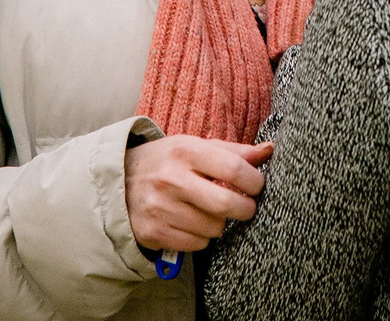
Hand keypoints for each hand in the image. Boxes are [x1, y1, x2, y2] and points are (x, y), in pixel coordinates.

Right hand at [124, 136, 272, 254]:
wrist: (120, 182)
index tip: (257, 185)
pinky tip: (193, 223)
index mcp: (185, 151)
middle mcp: (171, 179)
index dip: (254, 181)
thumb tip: (269, 150)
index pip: (233, 169)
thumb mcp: (195, 146)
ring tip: (211, 211)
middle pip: (226, 204)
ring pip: (214, 228)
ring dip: (220, 223)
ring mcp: (160, 208)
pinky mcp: (154, 232)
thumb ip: (234, 151)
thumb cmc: (168, 161)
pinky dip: (202, 237)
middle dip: (246, 209)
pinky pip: (197, 244)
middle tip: (247, 207)